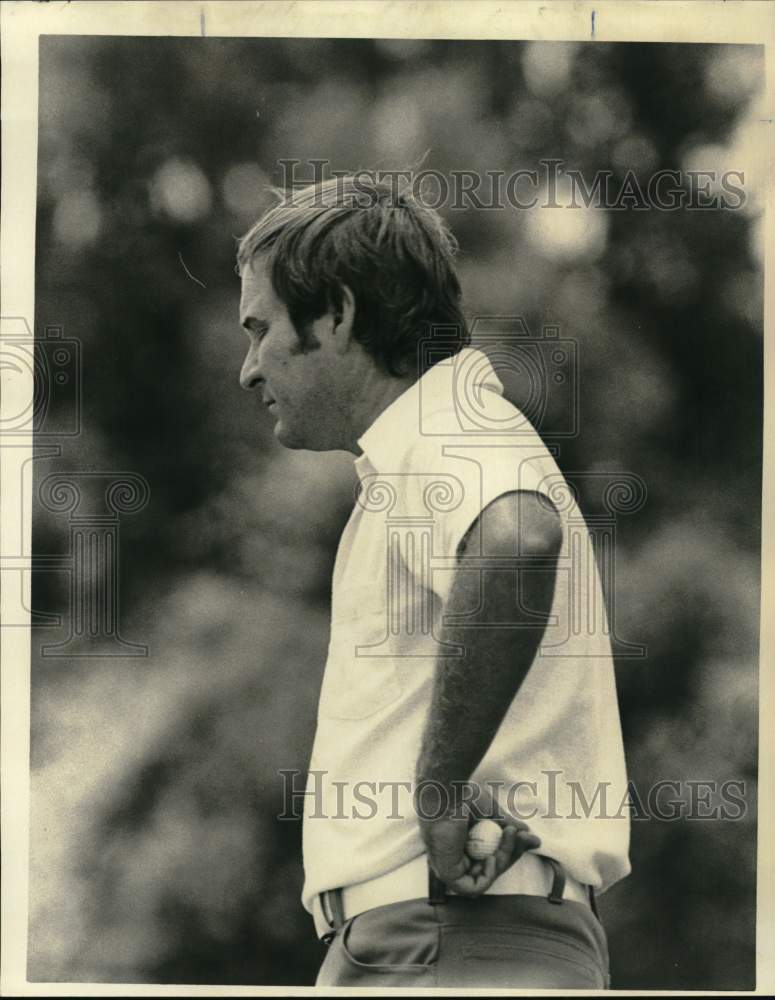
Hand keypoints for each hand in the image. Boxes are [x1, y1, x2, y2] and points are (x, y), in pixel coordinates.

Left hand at [419, 806, 540, 897]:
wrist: (448, 792)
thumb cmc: (463, 796)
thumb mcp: (493, 814)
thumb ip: (510, 828)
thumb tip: (534, 840)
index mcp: (464, 843)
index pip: (493, 856)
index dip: (512, 849)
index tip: (525, 835)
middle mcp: (456, 856)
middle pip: (491, 867)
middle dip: (511, 853)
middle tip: (520, 835)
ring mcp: (451, 866)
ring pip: (485, 877)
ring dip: (503, 860)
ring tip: (508, 835)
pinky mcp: (446, 873)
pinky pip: (472, 888)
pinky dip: (487, 878)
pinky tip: (492, 859)